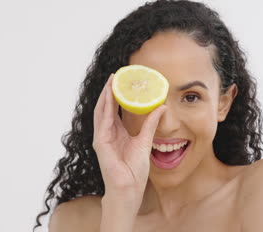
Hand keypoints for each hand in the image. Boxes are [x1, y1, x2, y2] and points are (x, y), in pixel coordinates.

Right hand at [93, 73, 165, 201]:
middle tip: (115, 75)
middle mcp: (107, 133)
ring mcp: (102, 137)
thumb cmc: (134, 170)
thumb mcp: (145, 141)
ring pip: (102, 111)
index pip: (115, 109)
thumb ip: (151, 124)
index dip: (117, 95)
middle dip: (109, 91)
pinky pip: (102, 122)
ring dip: (105, 96)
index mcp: (117, 133)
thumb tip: (162, 107)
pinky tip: (108, 97)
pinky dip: (105, 108)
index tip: (122, 81)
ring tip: (110, 81)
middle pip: (106, 107)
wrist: (129, 187)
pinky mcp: (100, 143)